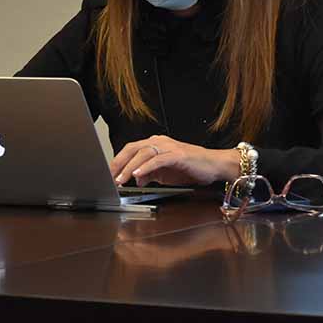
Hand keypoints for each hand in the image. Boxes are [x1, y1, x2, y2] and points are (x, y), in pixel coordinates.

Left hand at [110, 135, 239, 187]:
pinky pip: (158, 160)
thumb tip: (135, 180)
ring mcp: (169, 147)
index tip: (108, 174)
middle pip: (132, 149)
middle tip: (109, 177)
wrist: (214, 165)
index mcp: (155, 145)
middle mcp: (160, 142)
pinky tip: (138, 175)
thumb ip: (149, 175)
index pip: (130, 150)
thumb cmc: (191, 168)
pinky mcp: (178, 155)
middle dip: (118, 163)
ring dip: (129, 167)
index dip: (117, 161)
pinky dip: (146, 167)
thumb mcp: (164, 174)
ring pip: (143, 154)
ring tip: (121, 179)